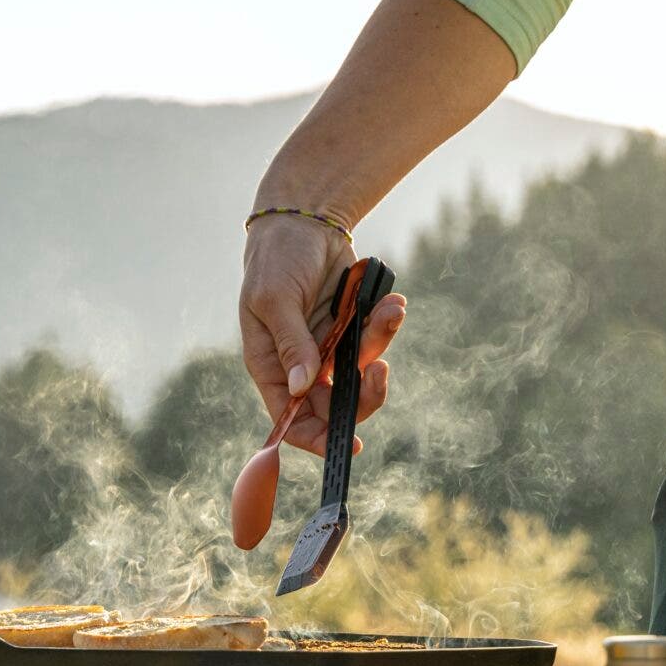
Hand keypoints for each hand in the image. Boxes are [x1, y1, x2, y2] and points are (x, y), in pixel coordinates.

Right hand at [237, 212, 406, 456]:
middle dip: (362, 393)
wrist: (304, 222)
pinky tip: (393, 304)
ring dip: (379, 344)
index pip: (291, 417)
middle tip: (379, 370)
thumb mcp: (275, 299)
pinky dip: (387, 324)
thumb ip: (291, 343)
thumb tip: (302, 389)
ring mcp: (328, 347)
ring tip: (389, 311)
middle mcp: (301, 364)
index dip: (315, 437)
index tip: (345, 444)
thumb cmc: (276, 259)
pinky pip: (375, 339)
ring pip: (361, 371)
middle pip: (334, 404)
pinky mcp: (352, 328)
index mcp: (272, 366)